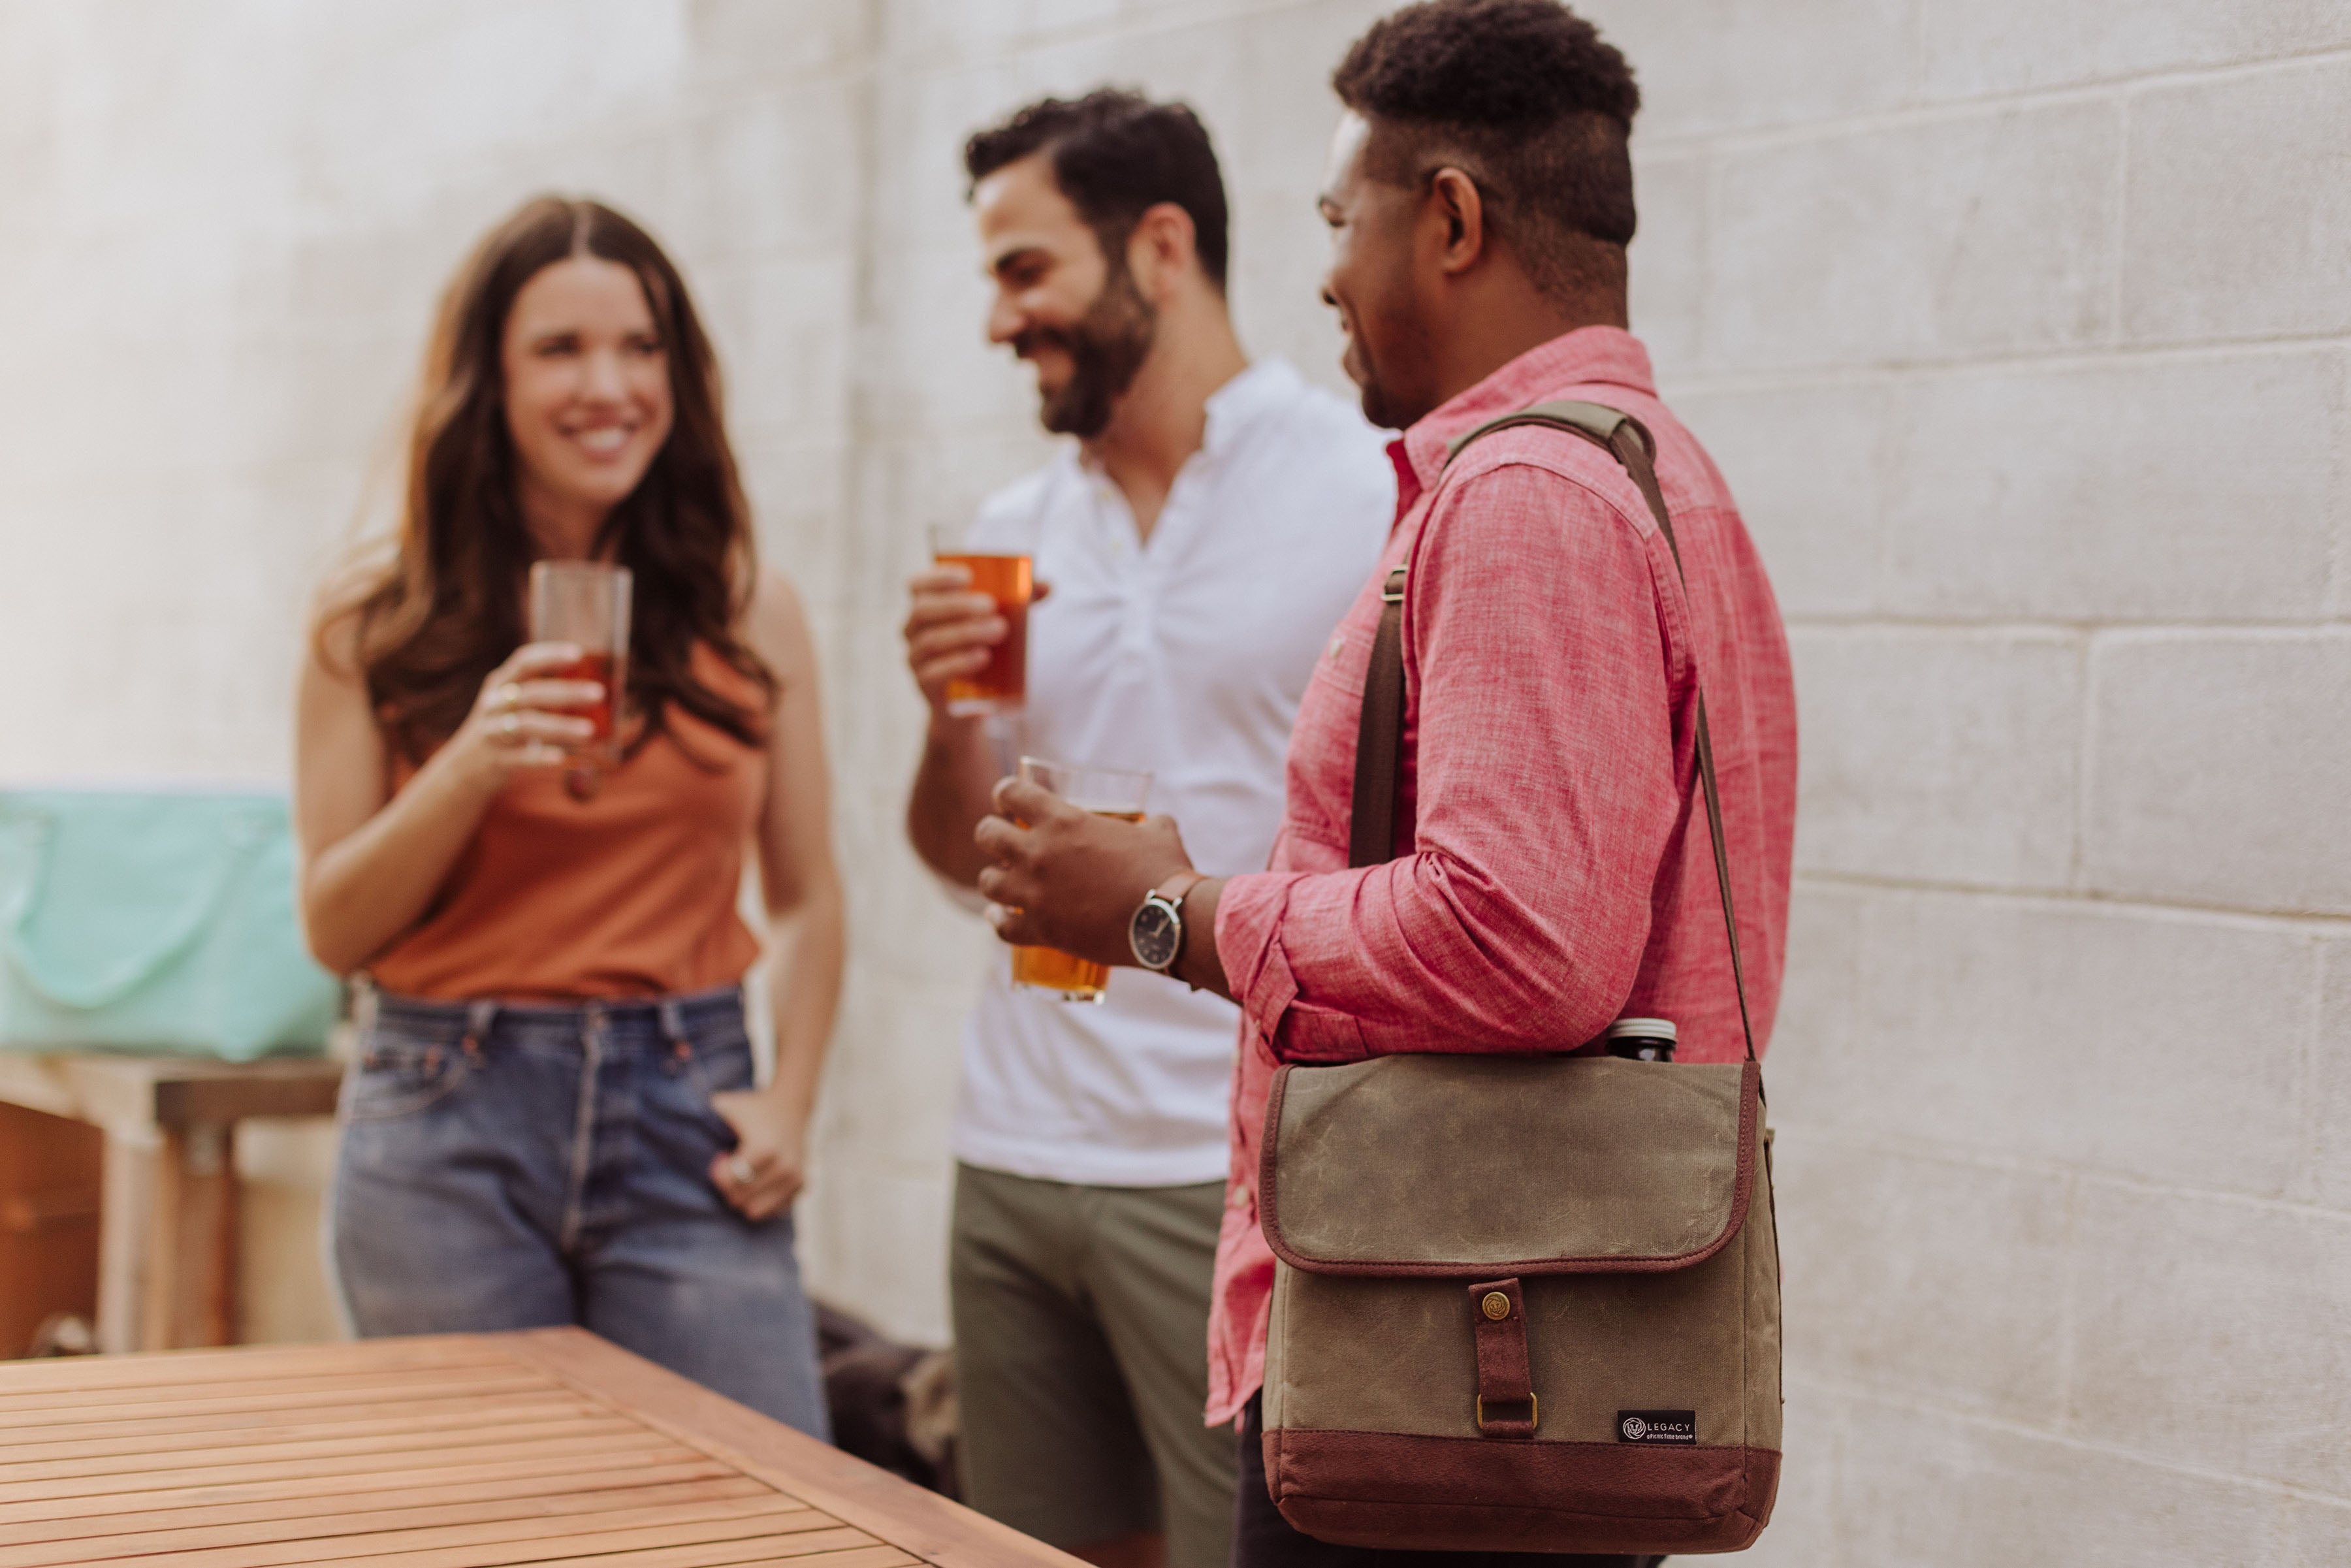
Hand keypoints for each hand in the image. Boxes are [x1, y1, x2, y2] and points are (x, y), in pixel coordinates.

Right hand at [452, 642, 603, 789]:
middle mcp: (494, 705)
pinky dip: (540, 758)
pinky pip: (519, 758)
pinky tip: (561, 758)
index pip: (523, 662)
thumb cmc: (500, 731)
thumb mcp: (511, 706)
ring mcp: (491, 732)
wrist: (462, 768)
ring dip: (560, 727)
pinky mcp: (494, 761)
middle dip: (566, 692)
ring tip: (589, 731)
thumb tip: (592, 689)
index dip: (549, 655)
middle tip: (598, 694)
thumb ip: (541, 695)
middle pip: (531, 694)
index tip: (578, 653)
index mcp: (500, 685)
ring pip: (526, 725)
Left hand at [707, 1089, 808, 1220]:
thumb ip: (701, 1114)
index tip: (721, 1156)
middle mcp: (783, 1166)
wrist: (791, 1105)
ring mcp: (795, 1178)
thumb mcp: (726, 1105)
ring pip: (755, 1211)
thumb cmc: (751, 1107)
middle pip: (739, 1199)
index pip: (728, 1182)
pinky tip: (760, 1178)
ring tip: (745, 1174)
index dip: (718, 1172)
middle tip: (733, 1164)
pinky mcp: (802, 1186)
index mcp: (763, 1148)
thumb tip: (672, 1122)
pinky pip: (772, 1211)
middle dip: (729, 1185)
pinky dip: (761, 1200)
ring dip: (744, 1196)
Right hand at [902, 564, 1047, 720]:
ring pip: (932, 641)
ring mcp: (915, 659)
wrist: (971, 702)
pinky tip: (982, 657)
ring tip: (998, 630)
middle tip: (992, 606)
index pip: (917, 585)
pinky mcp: (925, 685)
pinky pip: (935, 673)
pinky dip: (959, 663)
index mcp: (925, 608)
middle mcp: (913, 631)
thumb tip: (1047, 587)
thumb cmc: (982, 649)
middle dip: (958, 605)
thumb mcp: (996, 622)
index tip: (968, 576)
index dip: (937, 577)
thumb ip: (1018, 602)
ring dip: (966, 632)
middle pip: (923, 610)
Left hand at [974, 775, 1193, 966]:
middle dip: (991, 834)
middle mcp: (1038, 853)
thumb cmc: (1164, 871)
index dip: (1005, 793)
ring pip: (986, 882)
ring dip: (994, 879)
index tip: (1008, 802)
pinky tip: (999, 917)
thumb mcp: (1159, 832)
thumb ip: (1150, 823)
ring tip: (1004, 881)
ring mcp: (1034, 894)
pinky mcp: (1041, 930)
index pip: (1010, 792)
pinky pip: (1002, 927)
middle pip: (986, 834)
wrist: (1166, 921)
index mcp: (1062, 820)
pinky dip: (999, 921)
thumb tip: (1157, 824)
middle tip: (1004, 840)